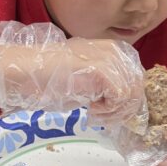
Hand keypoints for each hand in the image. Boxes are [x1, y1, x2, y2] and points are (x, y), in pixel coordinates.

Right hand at [0, 21, 146, 129]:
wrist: (27, 73)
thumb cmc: (52, 77)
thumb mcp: (88, 76)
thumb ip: (110, 82)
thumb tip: (127, 100)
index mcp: (115, 49)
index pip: (137, 78)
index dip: (127, 100)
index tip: (107, 110)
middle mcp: (116, 50)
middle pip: (138, 88)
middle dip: (123, 109)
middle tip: (102, 116)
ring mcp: (110, 59)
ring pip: (132, 95)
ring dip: (115, 113)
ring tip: (95, 114)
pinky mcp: (102, 71)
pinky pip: (121, 98)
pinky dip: (108, 111)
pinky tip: (91, 110)